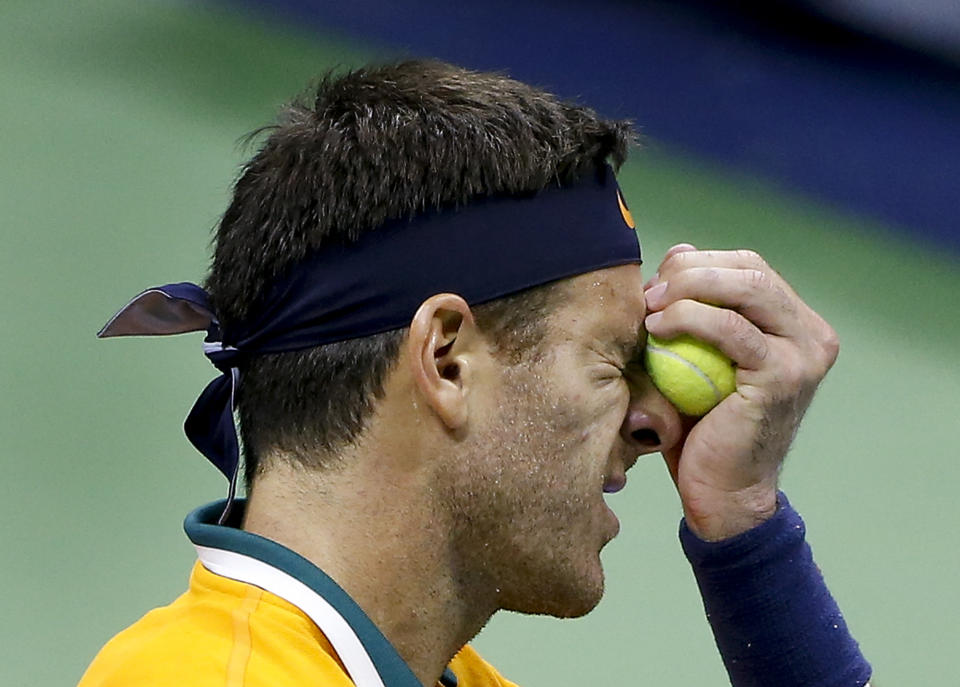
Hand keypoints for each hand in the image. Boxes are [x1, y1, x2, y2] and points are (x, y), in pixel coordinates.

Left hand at [643, 244, 839, 540]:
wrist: (721, 493)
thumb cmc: (701, 425)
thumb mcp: (697, 355)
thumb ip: (696, 307)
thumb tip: (679, 251)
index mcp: (795, 322)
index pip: (747, 264)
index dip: (697, 262)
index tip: (655, 284)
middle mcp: (811, 333)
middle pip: (749, 267)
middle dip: (691, 269)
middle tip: (649, 292)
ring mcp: (804, 353)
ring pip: (748, 286)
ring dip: (690, 286)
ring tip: (652, 307)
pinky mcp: (784, 376)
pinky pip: (734, 329)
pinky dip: (691, 319)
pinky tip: (659, 328)